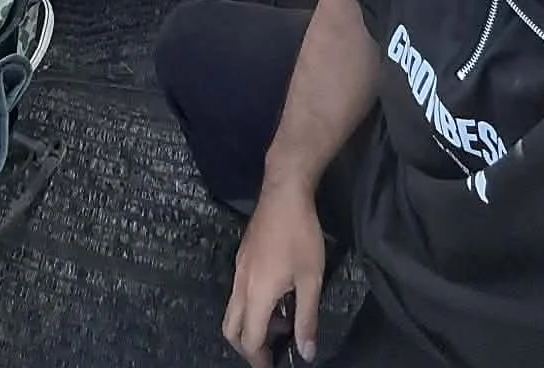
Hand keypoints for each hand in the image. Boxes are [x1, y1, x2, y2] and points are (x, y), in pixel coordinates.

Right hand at [224, 182, 324, 365]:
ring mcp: (238, 269)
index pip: (251, 339)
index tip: (271, 367)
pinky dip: (252, 305)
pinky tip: (278, 295)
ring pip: (233, 310)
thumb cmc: (301, 235)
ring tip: (282, 321)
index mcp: (257, 294)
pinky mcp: (242, 257)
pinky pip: (238, 292)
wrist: (284, 192)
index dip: (259, 359)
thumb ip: (307, 318)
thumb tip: (306, 353)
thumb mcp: (312, 279)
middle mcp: (241, 285)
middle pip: (231, 329)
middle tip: (271, 351)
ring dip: (252, 324)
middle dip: (248, 347)